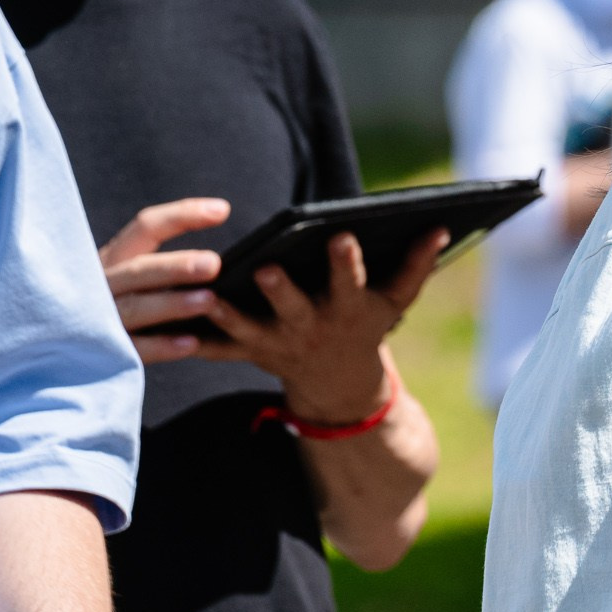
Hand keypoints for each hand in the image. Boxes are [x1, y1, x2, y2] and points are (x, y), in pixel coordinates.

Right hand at [101, 198, 232, 364]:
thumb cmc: (119, 305)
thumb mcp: (132, 280)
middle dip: (176, 266)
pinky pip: (132, 349)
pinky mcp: (100, 353)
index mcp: (114, 259)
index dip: (182, 215)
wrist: (64, 354)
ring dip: (172, 303)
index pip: (146, 228)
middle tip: (215, 264)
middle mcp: (101, 284)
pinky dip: (161, 346)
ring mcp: (97, 318)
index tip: (223, 210)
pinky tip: (192, 343)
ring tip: (209, 301)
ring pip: (134, 308)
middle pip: (138, 270)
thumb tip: (222, 261)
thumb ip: (165, 268)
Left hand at [203, 230, 446, 420]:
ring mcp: (276, 343)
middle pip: (293, 307)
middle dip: (280, 290)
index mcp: (347, 309)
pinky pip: (216, 348)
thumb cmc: (368, 326)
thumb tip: (441, 225)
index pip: (349, 281)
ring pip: (247, 329)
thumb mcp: (396, 301)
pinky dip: (194, 339)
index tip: (342, 234)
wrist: (339, 386)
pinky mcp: (247, 351)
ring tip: (208, 297)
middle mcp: (310, 327)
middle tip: (267, 268)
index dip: (346, 261)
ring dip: (226, 315)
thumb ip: (417, 264)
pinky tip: (169, 323)